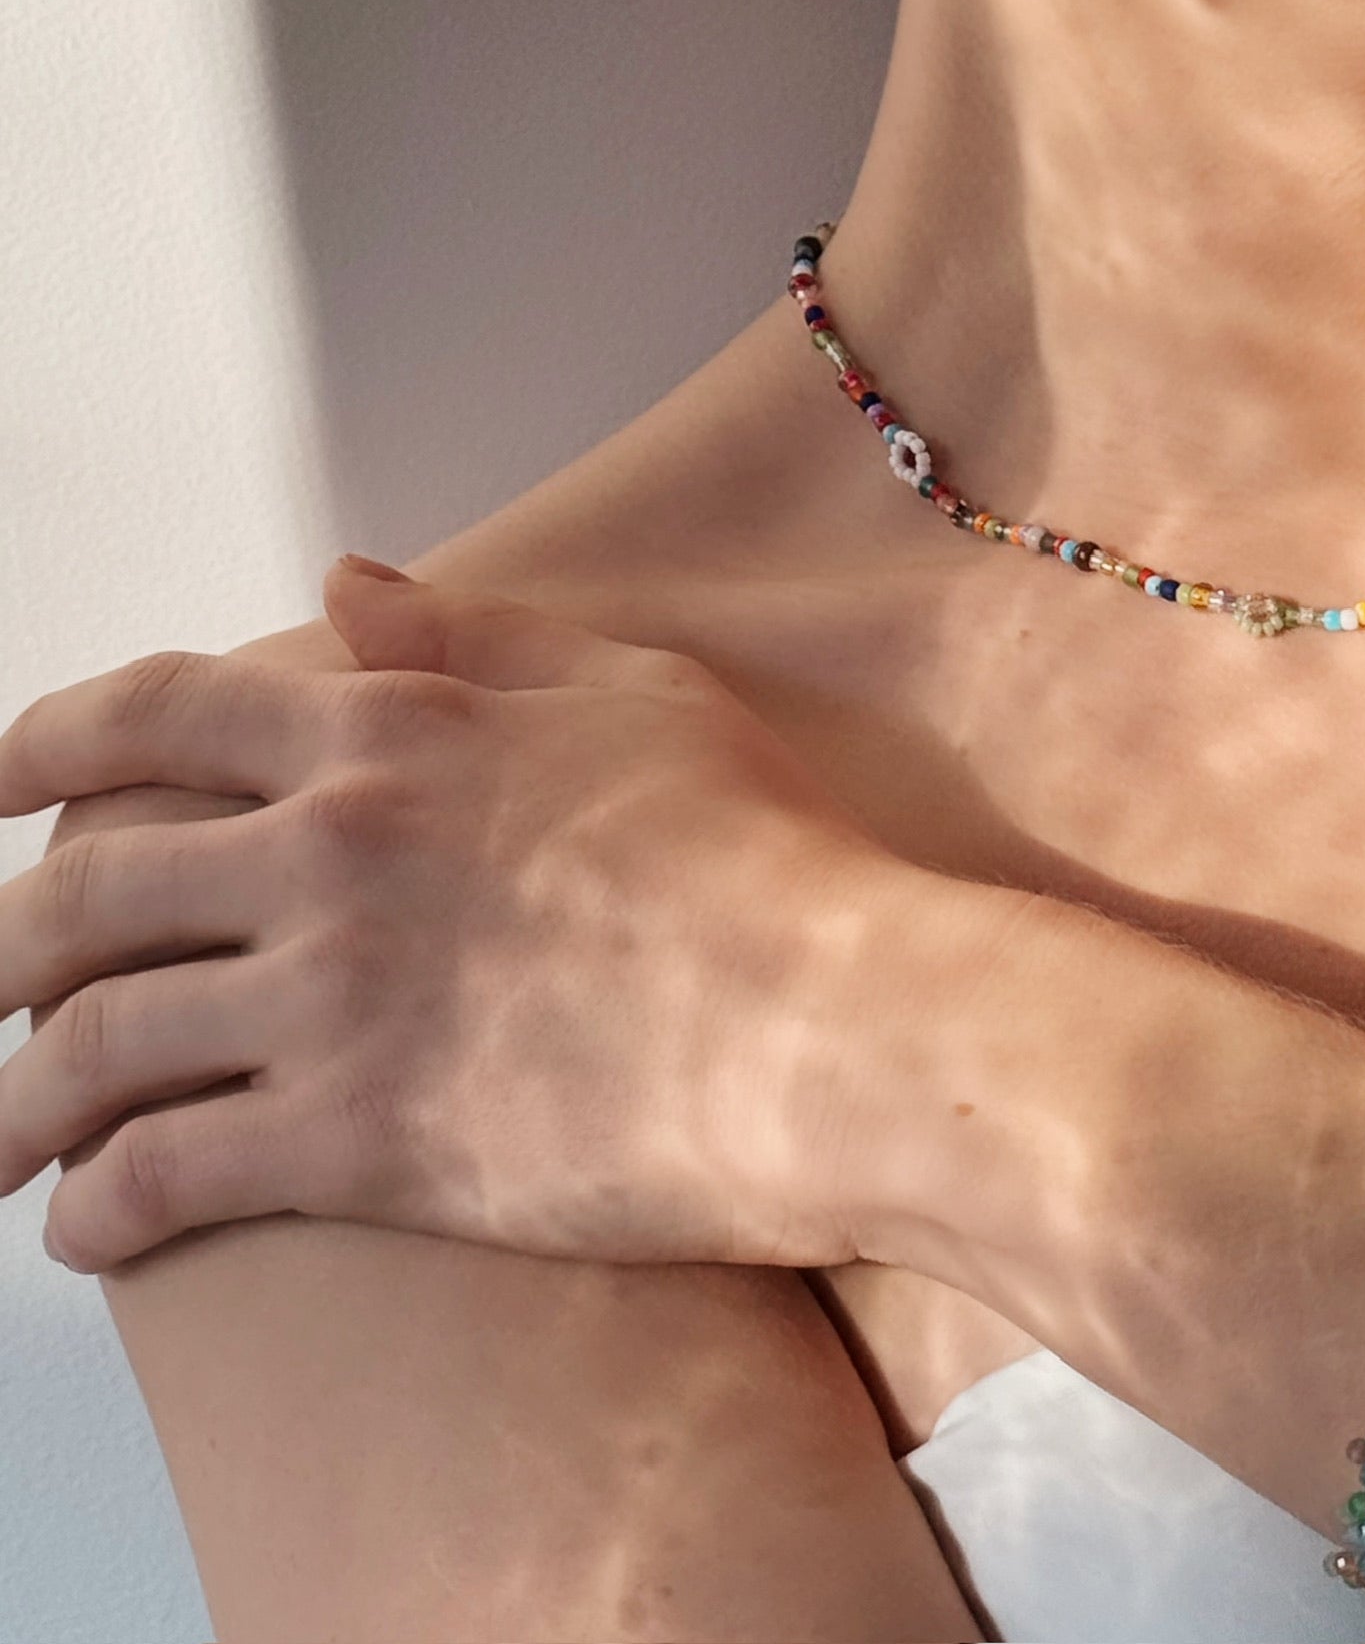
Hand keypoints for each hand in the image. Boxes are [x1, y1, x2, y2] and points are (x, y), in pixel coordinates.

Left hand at [0, 559, 917, 1274]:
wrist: (833, 1017)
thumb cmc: (762, 851)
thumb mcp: (636, 692)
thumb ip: (478, 636)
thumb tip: (343, 585)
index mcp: (387, 732)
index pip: (154, 716)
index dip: (44, 742)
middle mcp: (328, 851)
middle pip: (83, 892)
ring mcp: (333, 997)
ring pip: (88, 1045)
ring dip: (12, 1101)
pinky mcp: (358, 1141)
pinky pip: (161, 1176)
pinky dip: (93, 1207)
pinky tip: (84, 1227)